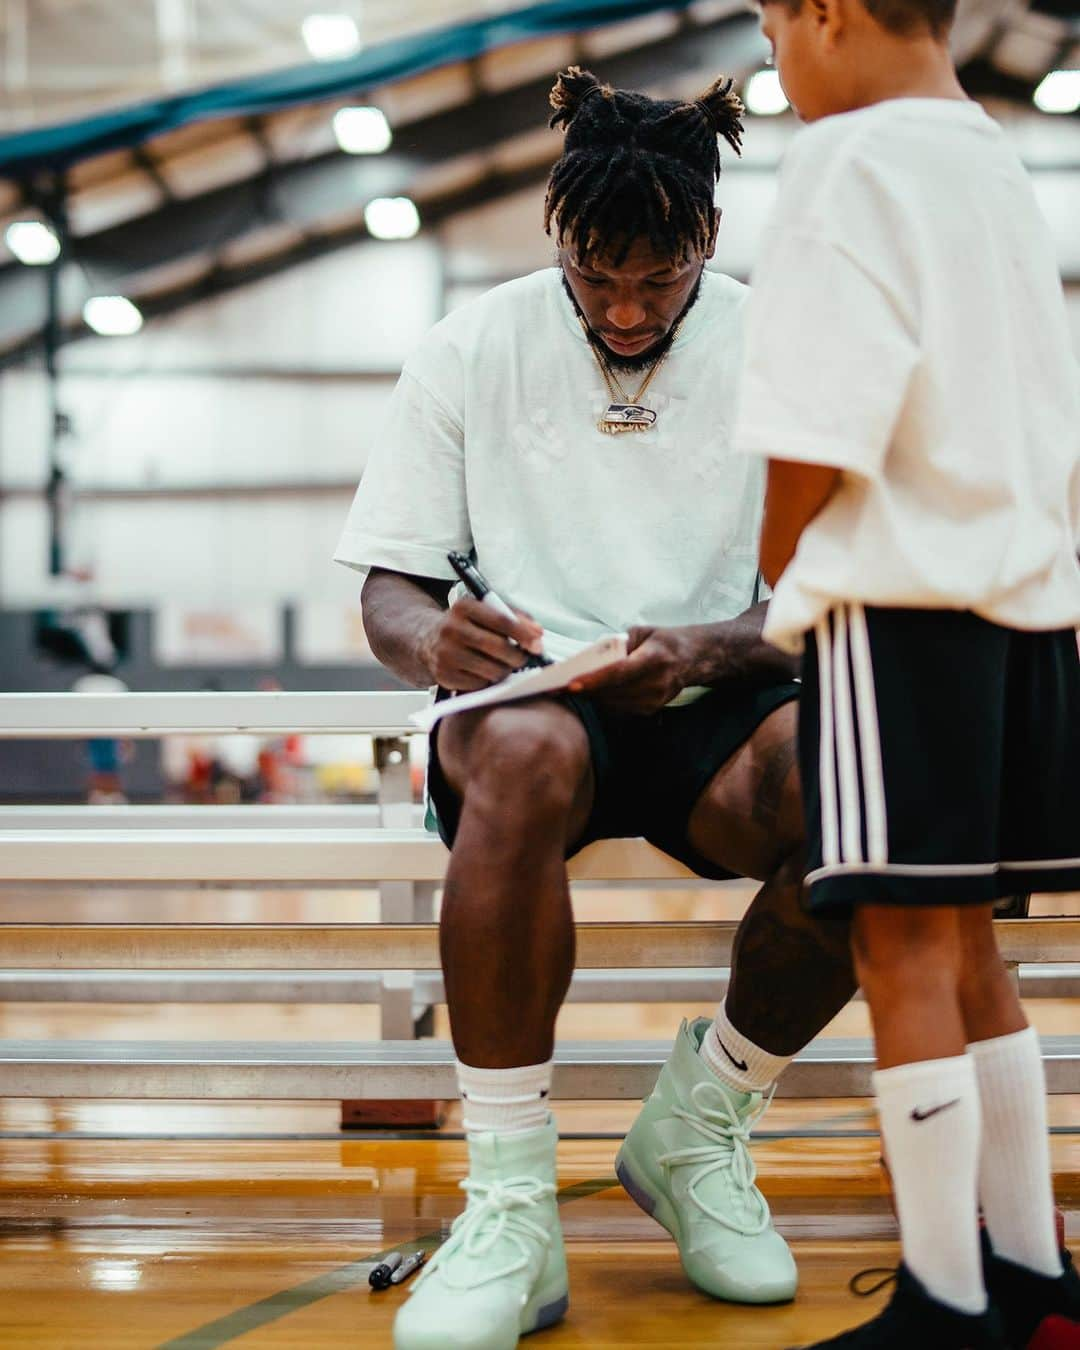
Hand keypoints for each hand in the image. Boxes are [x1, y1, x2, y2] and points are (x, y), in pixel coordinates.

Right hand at [421, 597, 544, 691]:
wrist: (426, 639)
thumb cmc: (464, 625)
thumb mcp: (484, 612)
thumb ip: (514, 617)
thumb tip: (537, 633)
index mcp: (464, 607)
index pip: (502, 620)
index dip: (524, 634)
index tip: (537, 644)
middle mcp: (451, 629)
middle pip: (498, 647)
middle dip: (518, 656)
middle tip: (522, 658)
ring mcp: (446, 653)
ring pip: (492, 669)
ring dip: (505, 670)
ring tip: (502, 664)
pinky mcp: (444, 675)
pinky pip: (479, 684)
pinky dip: (488, 681)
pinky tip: (484, 672)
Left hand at [568, 626, 696, 714]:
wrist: (692, 659)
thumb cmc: (662, 641)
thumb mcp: (641, 632)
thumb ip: (617, 644)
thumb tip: (589, 658)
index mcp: (654, 658)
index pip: (619, 673)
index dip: (594, 680)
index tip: (571, 684)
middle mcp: (657, 682)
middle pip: (612, 692)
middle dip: (584, 691)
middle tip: (557, 688)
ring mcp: (655, 700)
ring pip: (613, 705)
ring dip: (590, 699)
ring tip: (569, 691)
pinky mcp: (651, 710)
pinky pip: (619, 710)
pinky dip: (603, 703)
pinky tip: (592, 694)